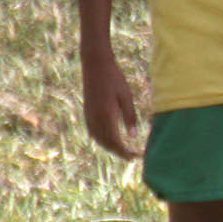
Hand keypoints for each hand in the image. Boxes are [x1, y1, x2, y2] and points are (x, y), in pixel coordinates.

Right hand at [80, 42, 141, 159]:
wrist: (95, 65)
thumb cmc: (114, 78)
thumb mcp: (126, 96)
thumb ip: (129, 116)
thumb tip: (132, 136)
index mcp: (106, 115)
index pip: (115, 141)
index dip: (124, 152)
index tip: (135, 156)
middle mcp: (95, 117)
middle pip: (106, 143)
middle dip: (118, 152)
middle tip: (131, 156)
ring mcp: (89, 115)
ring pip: (98, 138)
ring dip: (109, 147)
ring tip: (122, 150)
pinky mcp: (86, 111)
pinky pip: (92, 131)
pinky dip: (100, 139)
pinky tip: (108, 140)